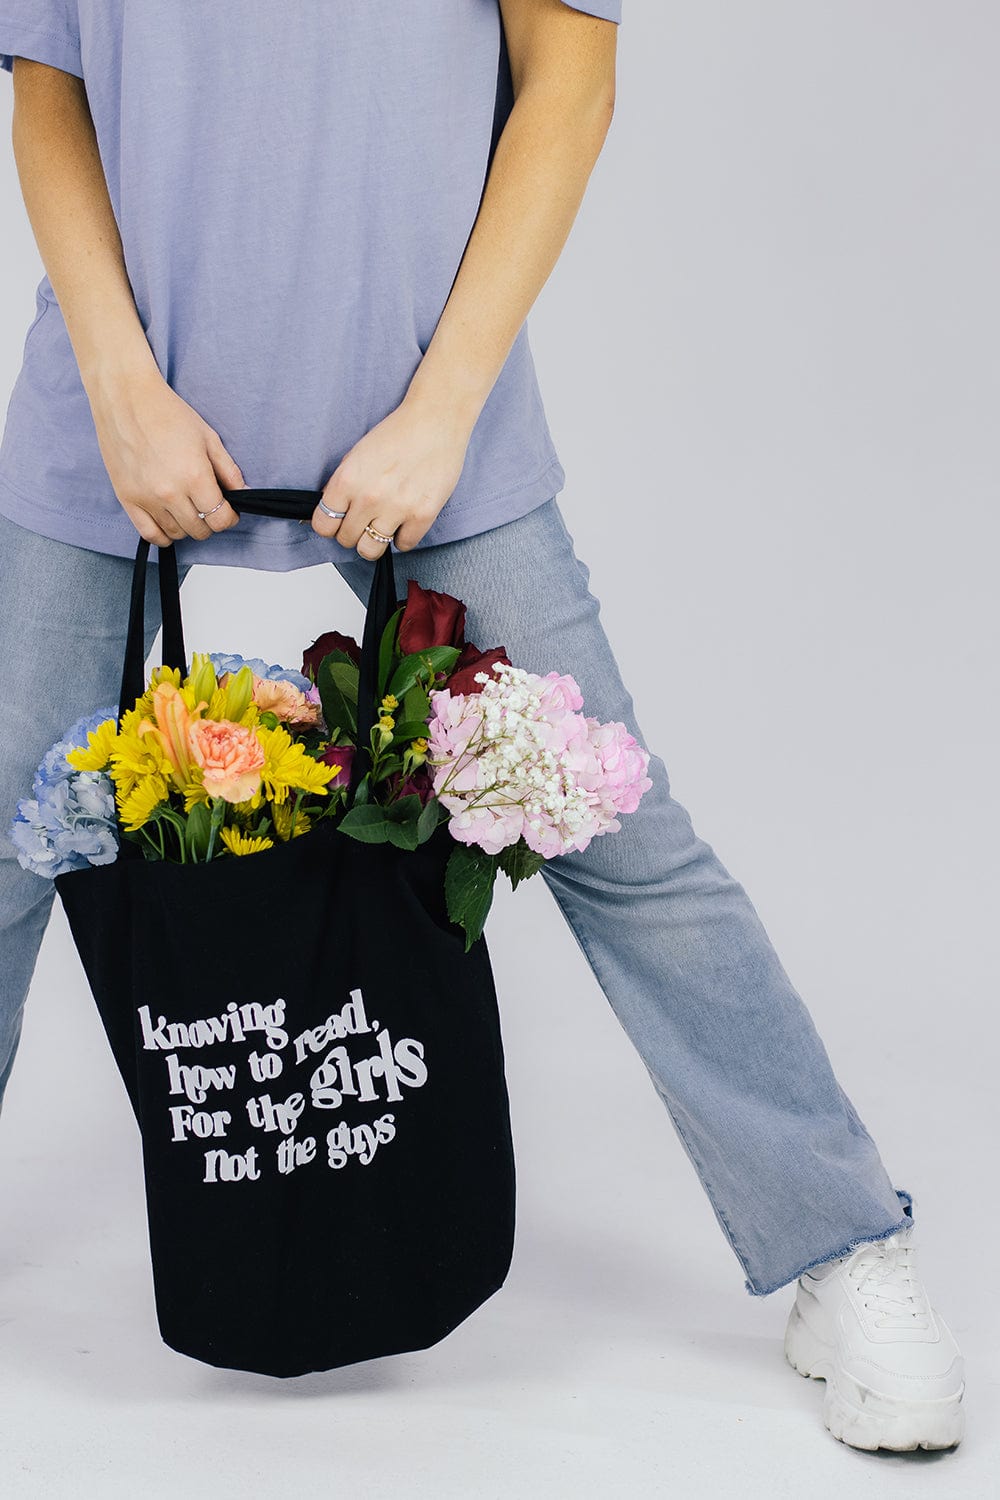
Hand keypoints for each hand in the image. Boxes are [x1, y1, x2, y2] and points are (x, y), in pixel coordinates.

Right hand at [88, 363, 247, 546]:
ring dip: (187, 527)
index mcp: (194, 476)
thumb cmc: (167, 412)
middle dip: (210, 522)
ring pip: (176, 533)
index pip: (220, 519)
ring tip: (188, 510)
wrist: (125, 398)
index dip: (229, 518)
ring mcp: (146, 498)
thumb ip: (228, 470)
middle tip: (208, 508)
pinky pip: (149, 534)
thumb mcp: (208, 437)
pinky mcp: (127, 498)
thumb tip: (243, 494)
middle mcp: (170, 492)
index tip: (229, 512)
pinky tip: (170, 524)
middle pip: (200, 530)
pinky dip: (163, 536)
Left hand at [311, 392, 473, 558]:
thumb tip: (328, 510)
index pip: (323, 525)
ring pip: (371, 550)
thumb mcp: (357, 454)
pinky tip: (405, 520)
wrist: (436, 420)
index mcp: (348, 480)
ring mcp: (397, 509)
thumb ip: (341, 484)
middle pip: (346, 540)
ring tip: (382, 525)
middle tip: (364, 520)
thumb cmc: (398, 433)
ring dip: (375, 540)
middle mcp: (369, 498)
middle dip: (353, 531)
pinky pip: (404, 545)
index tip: (339, 520)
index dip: (330, 525)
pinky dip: (403, 536)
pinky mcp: (422, 515)